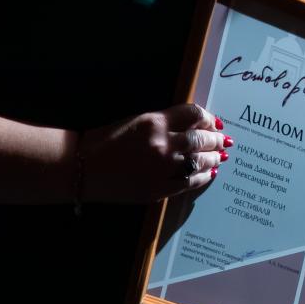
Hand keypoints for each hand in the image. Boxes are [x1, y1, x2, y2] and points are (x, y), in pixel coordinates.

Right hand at [77, 103, 227, 202]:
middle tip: (224, 140)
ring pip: (199, 161)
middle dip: (216, 139)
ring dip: (214, 158)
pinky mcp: (156, 189)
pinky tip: (208, 174)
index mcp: (154, 122)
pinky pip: (188, 183)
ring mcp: (160, 168)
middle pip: (201, 139)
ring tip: (221, 156)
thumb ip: (165, 122)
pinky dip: (202, 177)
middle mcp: (161, 143)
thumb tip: (193, 126)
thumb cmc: (104, 141)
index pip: (193, 114)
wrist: (79, 167)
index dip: (209, 118)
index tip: (215, 122)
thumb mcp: (136, 122)